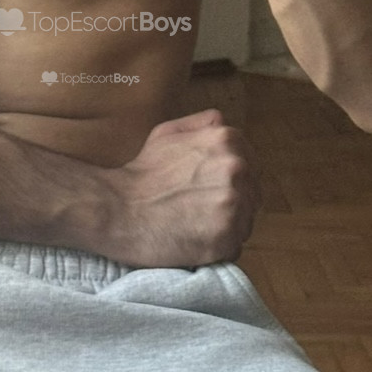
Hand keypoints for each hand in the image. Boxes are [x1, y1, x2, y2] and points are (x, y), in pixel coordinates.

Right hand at [100, 108, 259, 266]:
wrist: (118, 208)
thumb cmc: (142, 172)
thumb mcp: (168, 131)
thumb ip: (203, 123)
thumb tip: (222, 124)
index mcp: (227, 140)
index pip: (250, 167)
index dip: (229, 182)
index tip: (207, 191)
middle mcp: (237, 168)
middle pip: (252, 195)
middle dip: (230, 204)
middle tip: (198, 211)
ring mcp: (234, 204)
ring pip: (246, 222)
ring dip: (226, 227)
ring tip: (194, 226)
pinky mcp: (227, 237)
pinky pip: (235, 247)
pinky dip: (218, 249)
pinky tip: (193, 241)